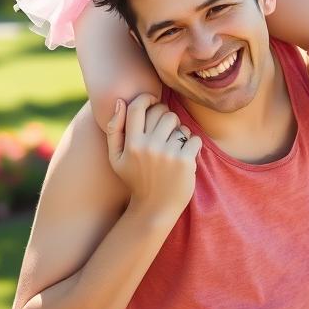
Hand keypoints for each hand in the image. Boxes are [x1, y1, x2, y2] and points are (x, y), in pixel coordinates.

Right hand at [106, 94, 201, 222]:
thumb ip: (114, 129)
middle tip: (166, 129)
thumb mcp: (116, 158)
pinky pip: (194, 138)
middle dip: (167, 117)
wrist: (154, 209)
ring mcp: (167, 154)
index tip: (153, 103)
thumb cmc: (135, 179)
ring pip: (180, 125)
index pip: (138, 107)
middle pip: (163, 113)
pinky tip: (185, 154)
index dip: (147, 99)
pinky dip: (193, 144)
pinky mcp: (184, 161)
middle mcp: (148, 147)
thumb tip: (120, 101)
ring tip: (175, 144)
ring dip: (180, 131)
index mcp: (131, 144)